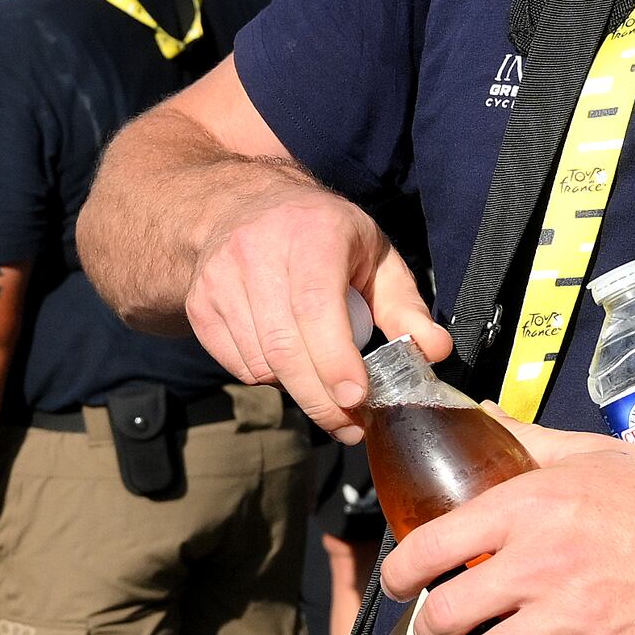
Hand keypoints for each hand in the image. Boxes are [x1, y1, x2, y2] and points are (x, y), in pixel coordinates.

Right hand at [181, 174, 436, 436]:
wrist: (243, 206)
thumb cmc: (324, 237)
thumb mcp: (374, 258)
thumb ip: (406, 308)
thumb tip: (435, 352)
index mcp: (311, 233)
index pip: (315, 306)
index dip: (334, 359)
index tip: (356, 399)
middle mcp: (257, 251)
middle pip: (284, 346)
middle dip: (320, 399)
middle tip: (349, 427)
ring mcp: (220, 279)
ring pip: (261, 363)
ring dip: (297, 388)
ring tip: (324, 383)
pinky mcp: (199, 304)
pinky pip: (238, 365)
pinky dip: (269, 377)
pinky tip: (289, 359)